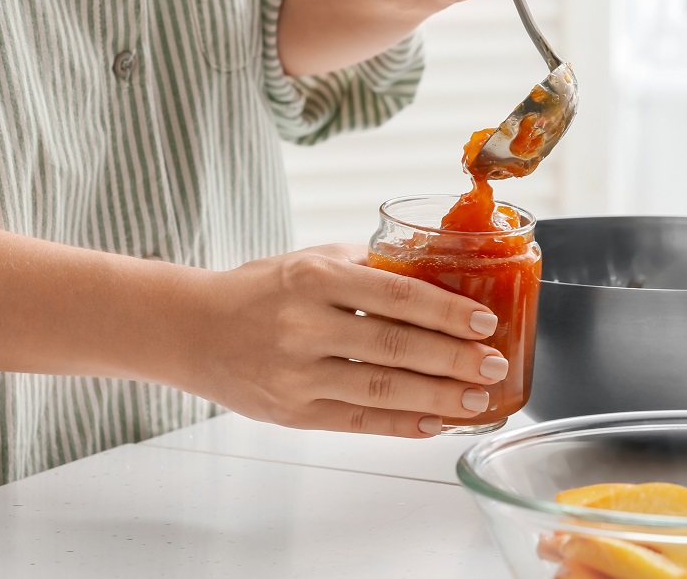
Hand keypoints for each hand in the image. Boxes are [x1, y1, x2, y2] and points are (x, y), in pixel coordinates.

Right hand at [185, 244, 509, 437]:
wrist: (191, 330)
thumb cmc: (259, 290)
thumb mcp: (308, 261)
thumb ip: (366, 268)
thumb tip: (432, 278)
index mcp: (315, 279)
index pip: (396, 295)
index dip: (446, 310)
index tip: (484, 321)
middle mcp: (305, 326)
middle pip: (395, 347)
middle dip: (454, 359)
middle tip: (494, 364)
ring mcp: (297, 374)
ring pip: (381, 389)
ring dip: (438, 398)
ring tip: (476, 399)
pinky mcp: (292, 413)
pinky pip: (358, 422)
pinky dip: (402, 424)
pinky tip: (435, 423)